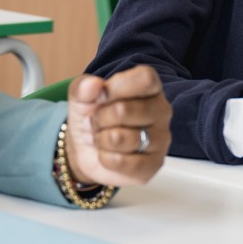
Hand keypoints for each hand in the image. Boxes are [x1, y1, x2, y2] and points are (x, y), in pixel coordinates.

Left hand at [64, 65, 171, 186]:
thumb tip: (93, 84)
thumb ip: (84, 87)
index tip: (102, 96)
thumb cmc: (93, 116)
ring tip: (102, 138)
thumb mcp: (81, 96)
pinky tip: (108, 154)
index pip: (145, 79)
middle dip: (99, 118)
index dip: (117, 87)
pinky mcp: (153, 165)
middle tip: (97, 121)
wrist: (87, 150)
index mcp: (150, 87)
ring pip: (120, 138)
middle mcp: (161, 111)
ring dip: (101, 139)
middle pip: (123, 110)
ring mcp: (160, 139)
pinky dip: (105, 159)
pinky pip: (122, 162)